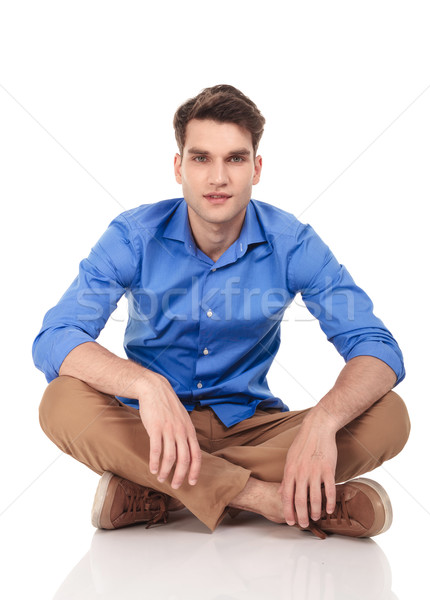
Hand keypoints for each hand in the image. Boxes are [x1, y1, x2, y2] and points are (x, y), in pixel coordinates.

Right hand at [138, 372, 201, 488]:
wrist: (155, 389)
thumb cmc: (167, 406)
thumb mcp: (182, 419)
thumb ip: (185, 433)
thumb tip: (187, 450)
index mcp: (189, 430)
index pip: (196, 455)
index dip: (195, 470)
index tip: (192, 482)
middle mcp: (181, 431)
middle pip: (184, 459)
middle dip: (180, 475)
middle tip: (176, 486)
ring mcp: (169, 430)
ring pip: (170, 457)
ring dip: (166, 471)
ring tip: (160, 478)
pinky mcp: (155, 428)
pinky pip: (156, 450)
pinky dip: (155, 462)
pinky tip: (152, 469)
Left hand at [279, 413, 337, 528]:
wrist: (317, 429)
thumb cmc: (302, 444)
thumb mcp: (290, 459)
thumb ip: (286, 477)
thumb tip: (280, 492)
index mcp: (290, 471)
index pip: (287, 496)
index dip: (288, 510)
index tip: (290, 521)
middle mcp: (301, 473)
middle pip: (300, 500)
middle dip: (301, 516)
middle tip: (303, 524)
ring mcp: (315, 471)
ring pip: (315, 498)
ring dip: (315, 511)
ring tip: (315, 517)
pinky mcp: (328, 469)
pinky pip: (329, 490)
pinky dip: (329, 502)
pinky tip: (329, 510)